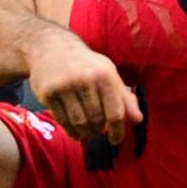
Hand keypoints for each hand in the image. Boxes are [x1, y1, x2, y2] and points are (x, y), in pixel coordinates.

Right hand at [26, 33, 142, 142]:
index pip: (115, 111)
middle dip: (99, 130)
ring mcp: (64, 85)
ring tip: (88, 132)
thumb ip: (124, 97)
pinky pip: (62, 120)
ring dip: (85, 133)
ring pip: (79, 122)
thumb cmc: (86, 65)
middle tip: (98, 131)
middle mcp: (85, 78)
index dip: (118, 131)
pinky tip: (75, 131)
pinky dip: (71, 130)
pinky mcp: (48, 92)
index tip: (116, 140)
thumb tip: (138, 119)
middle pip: (97, 120)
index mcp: (104, 74)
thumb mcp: (108, 74)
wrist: (51, 47)